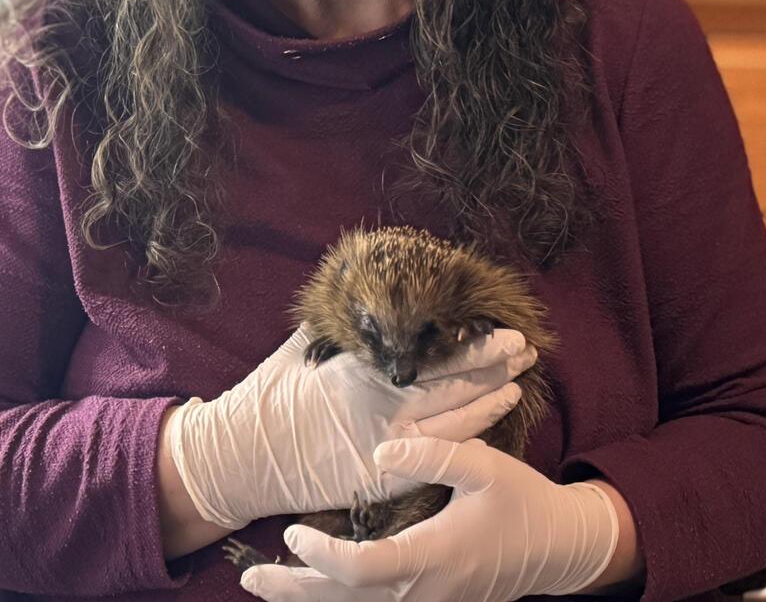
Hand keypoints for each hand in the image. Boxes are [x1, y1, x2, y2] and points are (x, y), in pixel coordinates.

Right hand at [165, 326, 535, 528]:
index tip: (506, 330)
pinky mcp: (381, 479)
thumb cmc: (265, 401)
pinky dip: (463, 443)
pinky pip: (433, 461)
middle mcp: (381, 407)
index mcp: (363, 371)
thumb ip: (336, 324)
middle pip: (451, 384)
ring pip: (452, 423)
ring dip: (488, 402)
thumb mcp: (300, 350)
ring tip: (518, 382)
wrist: (240, 459)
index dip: (473, 345)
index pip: (432, 355)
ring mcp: (384, 446)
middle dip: (492, 366)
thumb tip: (356, 286)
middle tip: (526, 349)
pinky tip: (488, 429)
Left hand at [239, 437, 618, 601]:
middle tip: (250, 576)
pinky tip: (311, 589)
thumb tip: (380, 452)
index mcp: (433, 555)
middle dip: (295, 590)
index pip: (363, 570)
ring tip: (265, 584)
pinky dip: (338, 601)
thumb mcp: (486, 466)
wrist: (559, 547)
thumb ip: (434, 454)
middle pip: (346, 601)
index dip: (322, 557)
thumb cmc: (522, 502)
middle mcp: (424, 591)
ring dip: (309, 599)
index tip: (294, 531)